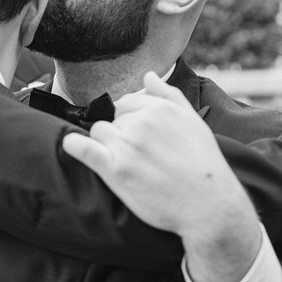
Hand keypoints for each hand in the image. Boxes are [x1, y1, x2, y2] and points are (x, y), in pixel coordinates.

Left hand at [61, 73, 261, 281]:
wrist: (208, 206)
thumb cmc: (204, 164)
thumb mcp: (193, 122)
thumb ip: (169, 95)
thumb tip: (149, 75)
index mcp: (159, 108)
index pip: (126, 103)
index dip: (129, 120)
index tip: (140, 139)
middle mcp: (141, 122)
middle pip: (112, 118)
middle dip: (120, 133)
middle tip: (139, 156)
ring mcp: (127, 145)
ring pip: (98, 132)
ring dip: (106, 145)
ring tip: (125, 164)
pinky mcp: (115, 170)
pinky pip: (81, 147)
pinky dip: (74, 145)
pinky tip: (72, 146)